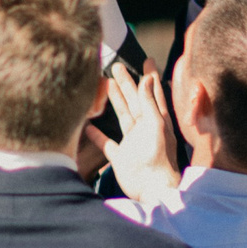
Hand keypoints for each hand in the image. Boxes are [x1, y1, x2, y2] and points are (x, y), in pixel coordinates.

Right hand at [85, 60, 177, 207]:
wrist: (152, 188)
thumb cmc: (157, 156)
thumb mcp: (155, 124)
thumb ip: (149, 102)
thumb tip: (147, 78)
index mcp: (156, 120)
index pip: (152, 92)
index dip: (150, 76)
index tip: (147, 59)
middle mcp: (145, 129)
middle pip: (134, 101)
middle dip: (127, 83)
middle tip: (117, 66)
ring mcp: (132, 143)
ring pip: (122, 116)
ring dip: (115, 101)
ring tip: (105, 85)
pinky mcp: (121, 157)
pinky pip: (107, 143)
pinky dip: (98, 134)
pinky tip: (89, 125)